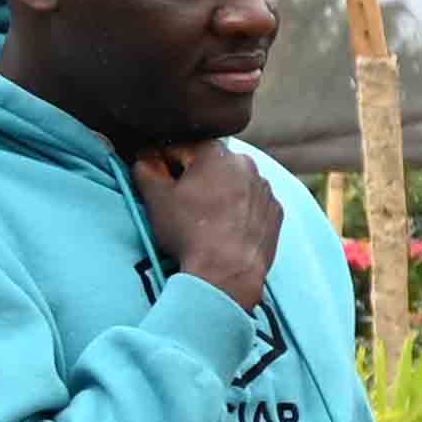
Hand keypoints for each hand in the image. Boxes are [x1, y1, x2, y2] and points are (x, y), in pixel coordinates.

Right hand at [127, 146, 281, 311]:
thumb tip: (146, 157)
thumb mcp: (155, 197)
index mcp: (215, 151)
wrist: (227, 272)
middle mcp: (246, 163)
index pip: (180, 149)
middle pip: (209, 165)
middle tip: (183, 206)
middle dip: (195, 179)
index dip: (164, 167)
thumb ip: (145, 167)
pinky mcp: (276, 212)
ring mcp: (265, 188)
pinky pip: (252, 204)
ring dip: (220, 194)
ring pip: (233, 184)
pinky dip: (240, 211)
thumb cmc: (189, 232)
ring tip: (206, 221)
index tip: (160, 186)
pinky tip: (227, 229)